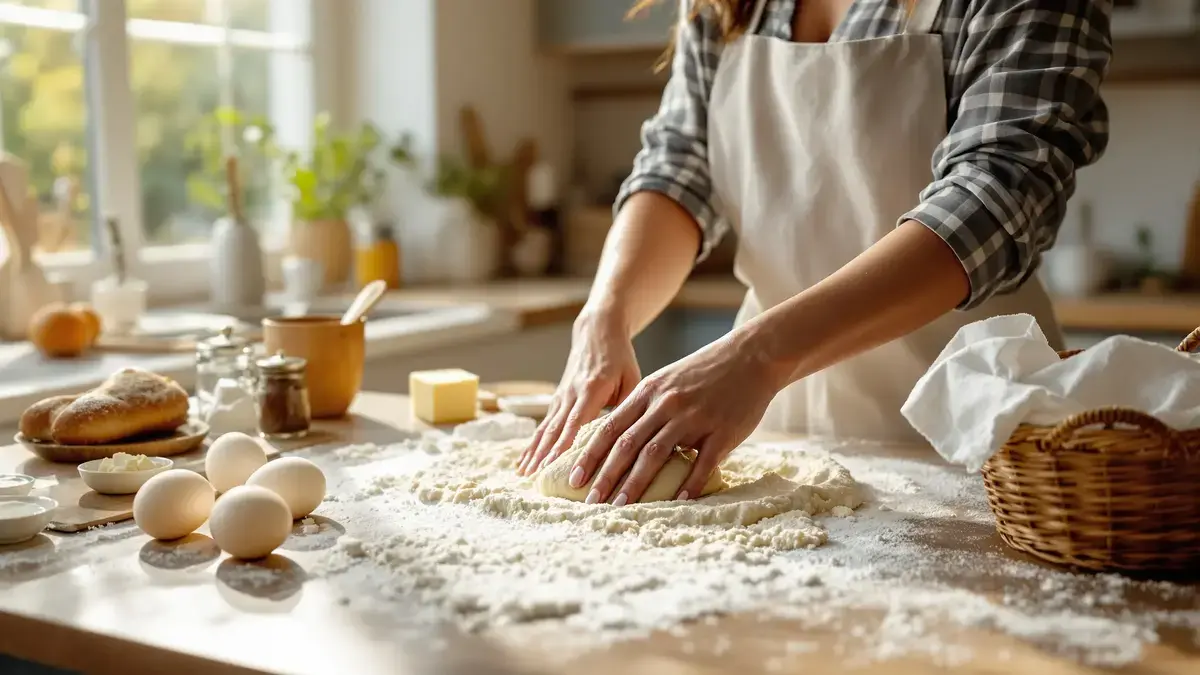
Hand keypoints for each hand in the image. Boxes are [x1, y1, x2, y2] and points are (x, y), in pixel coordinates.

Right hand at [516, 311, 640, 475]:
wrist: (597, 331)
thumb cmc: (620, 357)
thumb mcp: (632, 378)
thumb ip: (630, 409)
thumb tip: (632, 441)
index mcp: (592, 389)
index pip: (576, 423)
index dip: (566, 446)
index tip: (557, 467)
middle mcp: (571, 394)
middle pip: (555, 429)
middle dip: (544, 456)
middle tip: (535, 479)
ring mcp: (561, 396)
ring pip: (545, 428)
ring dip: (534, 452)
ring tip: (524, 474)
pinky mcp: (557, 398)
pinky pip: (543, 424)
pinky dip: (533, 443)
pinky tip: (524, 461)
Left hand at [569, 328, 785, 504]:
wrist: (750, 356)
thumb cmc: (705, 372)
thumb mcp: (666, 381)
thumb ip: (644, 408)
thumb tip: (620, 439)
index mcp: (648, 393)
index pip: (610, 427)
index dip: (590, 455)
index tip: (574, 478)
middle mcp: (666, 405)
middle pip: (627, 445)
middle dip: (606, 476)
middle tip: (590, 501)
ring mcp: (694, 418)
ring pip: (656, 455)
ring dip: (636, 484)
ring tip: (621, 506)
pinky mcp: (722, 431)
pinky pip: (702, 463)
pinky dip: (688, 484)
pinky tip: (678, 501)